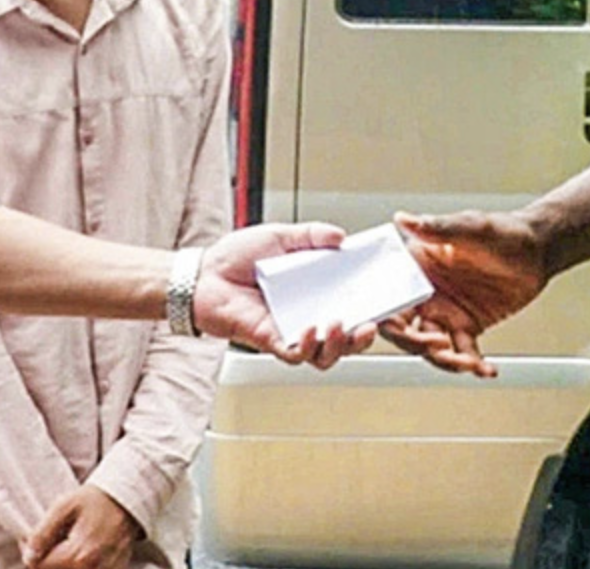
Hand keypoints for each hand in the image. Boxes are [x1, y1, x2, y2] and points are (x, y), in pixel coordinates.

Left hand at [22, 484, 139, 568]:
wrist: (127, 500)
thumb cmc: (96, 500)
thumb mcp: (65, 507)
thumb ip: (43, 533)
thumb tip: (28, 556)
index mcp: (77, 554)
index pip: (39, 567)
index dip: (30, 554)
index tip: (30, 540)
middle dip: (46, 560)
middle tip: (51, 541)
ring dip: (62, 563)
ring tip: (66, 545)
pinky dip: (79, 564)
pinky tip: (81, 553)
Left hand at [195, 223, 376, 368]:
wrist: (202, 274)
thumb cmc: (236, 258)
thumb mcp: (279, 237)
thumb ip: (311, 235)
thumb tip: (342, 236)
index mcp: (314, 290)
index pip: (350, 302)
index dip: (371, 305)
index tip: (387, 298)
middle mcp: (307, 315)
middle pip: (345, 338)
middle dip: (363, 337)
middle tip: (371, 324)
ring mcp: (290, 331)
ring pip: (325, 354)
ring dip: (339, 345)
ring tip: (339, 325)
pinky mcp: (270, 341)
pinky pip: (294, 354)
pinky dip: (306, 346)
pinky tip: (309, 330)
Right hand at [380, 209, 548, 377]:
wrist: (538, 250)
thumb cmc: (502, 230)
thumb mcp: (469, 227)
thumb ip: (436, 228)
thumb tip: (404, 219)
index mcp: (418, 267)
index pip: (391, 297)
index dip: (387, 317)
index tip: (398, 330)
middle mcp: (426, 293)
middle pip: (406, 330)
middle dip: (417, 345)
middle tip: (439, 346)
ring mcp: (447, 312)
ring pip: (433, 347)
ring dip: (447, 361)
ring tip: (468, 363)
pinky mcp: (468, 326)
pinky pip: (465, 352)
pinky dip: (474, 365)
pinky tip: (486, 369)